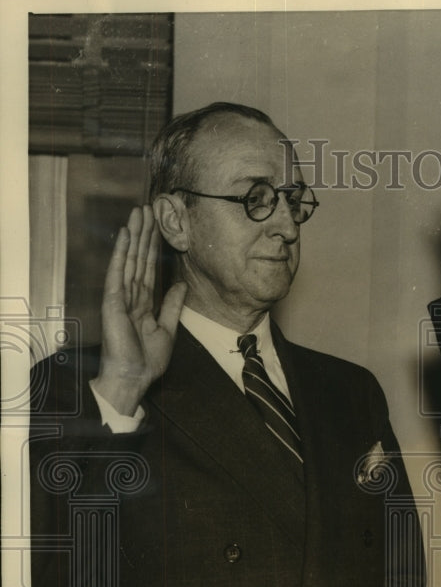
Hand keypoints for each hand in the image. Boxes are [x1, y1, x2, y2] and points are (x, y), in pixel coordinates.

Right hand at [91, 205, 187, 415]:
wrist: (134, 377)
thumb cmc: (147, 360)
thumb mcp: (168, 329)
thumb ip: (172, 305)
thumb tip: (182, 284)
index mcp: (144, 303)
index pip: (150, 268)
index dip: (154, 247)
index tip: (158, 225)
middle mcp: (131, 296)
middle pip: (139, 258)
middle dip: (144, 234)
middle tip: (148, 208)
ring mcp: (120, 297)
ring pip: (130, 260)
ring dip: (134, 236)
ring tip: (138, 213)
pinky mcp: (113, 301)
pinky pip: (118, 273)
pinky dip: (121, 253)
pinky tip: (125, 235)